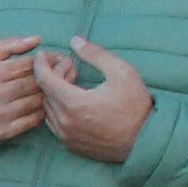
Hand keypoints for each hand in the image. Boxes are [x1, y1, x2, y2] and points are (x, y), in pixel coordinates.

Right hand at [0, 36, 47, 148]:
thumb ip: (8, 45)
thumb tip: (37, 40)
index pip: (28, 64)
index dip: (46, 60)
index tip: (55, 58)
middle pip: (34, 82)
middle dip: (53, 76)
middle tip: (63, 72)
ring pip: (36, 101)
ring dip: (50, 94)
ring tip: (56, 88)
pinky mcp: (2, 132)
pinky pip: (32, 120)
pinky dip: (42, 112)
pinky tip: (43, 105)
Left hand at [38, 37, 152, 162]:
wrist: (147, 141)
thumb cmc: (136, 106)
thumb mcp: (122, 72)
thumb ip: (96, 55)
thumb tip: (75, 41)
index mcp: (73, 103)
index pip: (43, 78)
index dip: (41, 63)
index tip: (43, 53)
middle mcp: (64, 122)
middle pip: (46, 92)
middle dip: (54, 74)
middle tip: (71, 65)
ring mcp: (65, 136)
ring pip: (48, 108)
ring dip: (55, 92)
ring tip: (74, 81)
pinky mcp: (70, 145)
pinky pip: (54, 123)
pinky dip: (58, 108)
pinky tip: (74, 100)